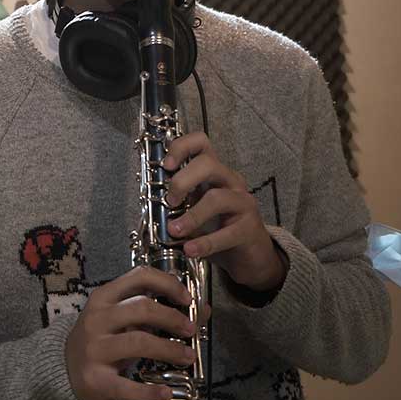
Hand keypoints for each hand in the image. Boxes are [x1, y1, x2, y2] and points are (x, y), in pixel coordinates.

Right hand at [64, 266, 196, 399]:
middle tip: (190, 330)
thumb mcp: (124, 319)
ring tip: (187, 356)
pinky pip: (126, 386)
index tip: (186, 298)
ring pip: (138, 342)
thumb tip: (202, 309)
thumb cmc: (103, 339)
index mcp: (104, 297)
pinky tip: (166, 393)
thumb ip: (158, 311)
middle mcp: (97, 319)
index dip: (168, 283)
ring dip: (169, 349)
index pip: (139, 276)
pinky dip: (149, 391)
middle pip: (141, 308)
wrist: (67, 369)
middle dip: (172, 318)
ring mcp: (94, 348)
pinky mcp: (95, 378)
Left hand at [162, 132, 287, 293]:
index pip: (201, 143)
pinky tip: (190, 250)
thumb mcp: (194, 210)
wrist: (248, 256)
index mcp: (214, 172)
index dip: (181, 147)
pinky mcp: (249, 228)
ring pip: (217, 198)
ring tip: (174, 230)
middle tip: (169, 201)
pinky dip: (205, 242)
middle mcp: (230, 182)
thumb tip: (151, 204)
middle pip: (208, 164)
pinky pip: (226, 233)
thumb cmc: (218, 228)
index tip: (166, 165)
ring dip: (191, 216)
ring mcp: (242, 203)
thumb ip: (177, 203)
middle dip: (182, 181)